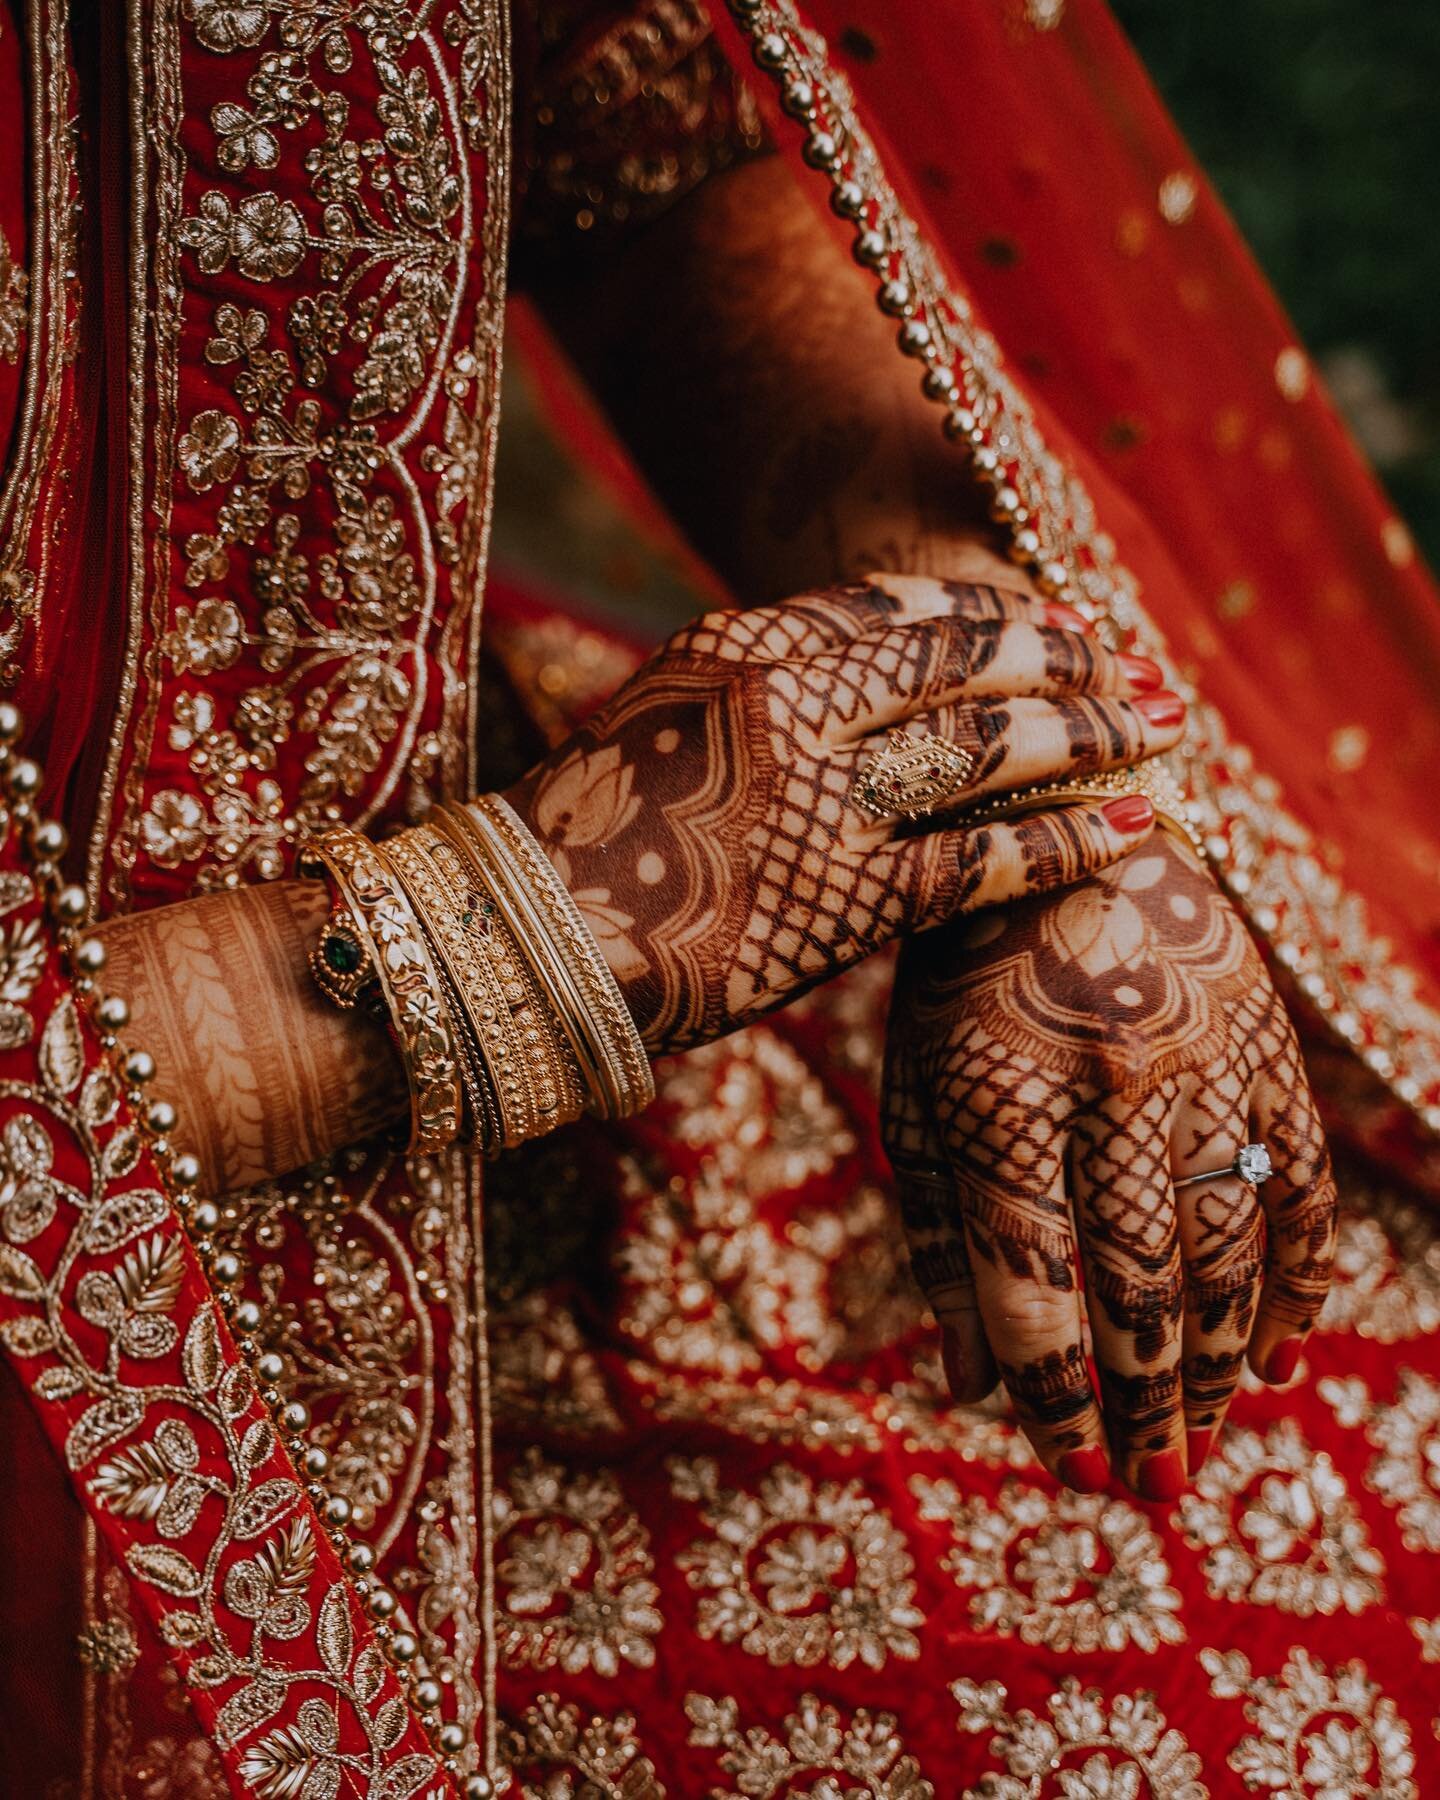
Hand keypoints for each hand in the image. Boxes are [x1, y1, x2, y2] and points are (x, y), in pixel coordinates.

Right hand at [504, 575, 1184, 1053]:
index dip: (1000, 617)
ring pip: (995, 749)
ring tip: (1158, 737)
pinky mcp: (845, 899)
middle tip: (1141, 674)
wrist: (515, 945)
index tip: (1059, 627)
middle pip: (970, 664)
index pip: (906, 612)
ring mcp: (823, 797)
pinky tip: (1132, 835)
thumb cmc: (584, 843)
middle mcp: (792, 700)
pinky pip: (988, 861)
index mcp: (744, 643)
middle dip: (1072, 664)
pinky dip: (1071, 844)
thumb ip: (765, 694)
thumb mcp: (667, 725)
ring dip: (1092, 738)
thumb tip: (862, 691)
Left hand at [883, 831, 1336, 1499]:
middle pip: (1142, 1282)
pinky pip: (1304, 1190)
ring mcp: (1205, 1060)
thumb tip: (965, 1384)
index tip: (1071, 1465)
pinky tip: (1280, 1354)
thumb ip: (937, 1232)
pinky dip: (1301, 1284)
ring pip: (1232, 1251)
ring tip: (1205, 1437)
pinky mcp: (1269, 1045)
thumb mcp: (917, 1087)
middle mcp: (1109, 1082)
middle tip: (1156, 1486)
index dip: (1053, 1390)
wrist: (1069, 825)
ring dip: (1222, 1363)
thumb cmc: (965, 974)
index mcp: (998, 1091)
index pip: (1031, 1280)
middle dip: (1151, 1403)